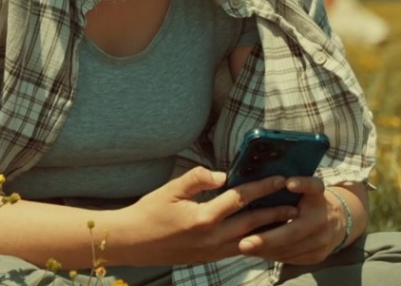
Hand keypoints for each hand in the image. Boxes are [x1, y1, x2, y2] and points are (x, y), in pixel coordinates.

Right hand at [121, 166, 297, 265]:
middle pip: (252, 222)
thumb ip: (197, 178)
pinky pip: (240, 249)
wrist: (135, 242)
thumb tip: (222, 174)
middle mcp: (213, 238)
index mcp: (203, 218)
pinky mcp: (211, 257)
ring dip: (271, 229)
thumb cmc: (150, 211)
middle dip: (276, 211)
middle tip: (297, 203)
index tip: (279, 178)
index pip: (239, 199)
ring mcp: (214, 251)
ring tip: (288, 219)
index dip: (261, 187)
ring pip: (251, 239)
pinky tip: (266, 235)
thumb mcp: (170, 189)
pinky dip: (256, 240)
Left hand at [236, 176, 345, 263]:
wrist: (338, 220)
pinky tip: (256, 253)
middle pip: (294, 230)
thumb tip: (257, 178)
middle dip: (267, 239)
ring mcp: (323, 240)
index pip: (313, 186)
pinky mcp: (318, 256)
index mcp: (318, 194)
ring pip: (291, 249)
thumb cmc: (307, 197)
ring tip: (243, 249)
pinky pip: (292, 258)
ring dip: (266, 250)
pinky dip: (273, 256)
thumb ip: (287, 181)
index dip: (302, 184)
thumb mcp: (301, 184)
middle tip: (243, 243)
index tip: (289, 183)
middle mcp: (323, 217)